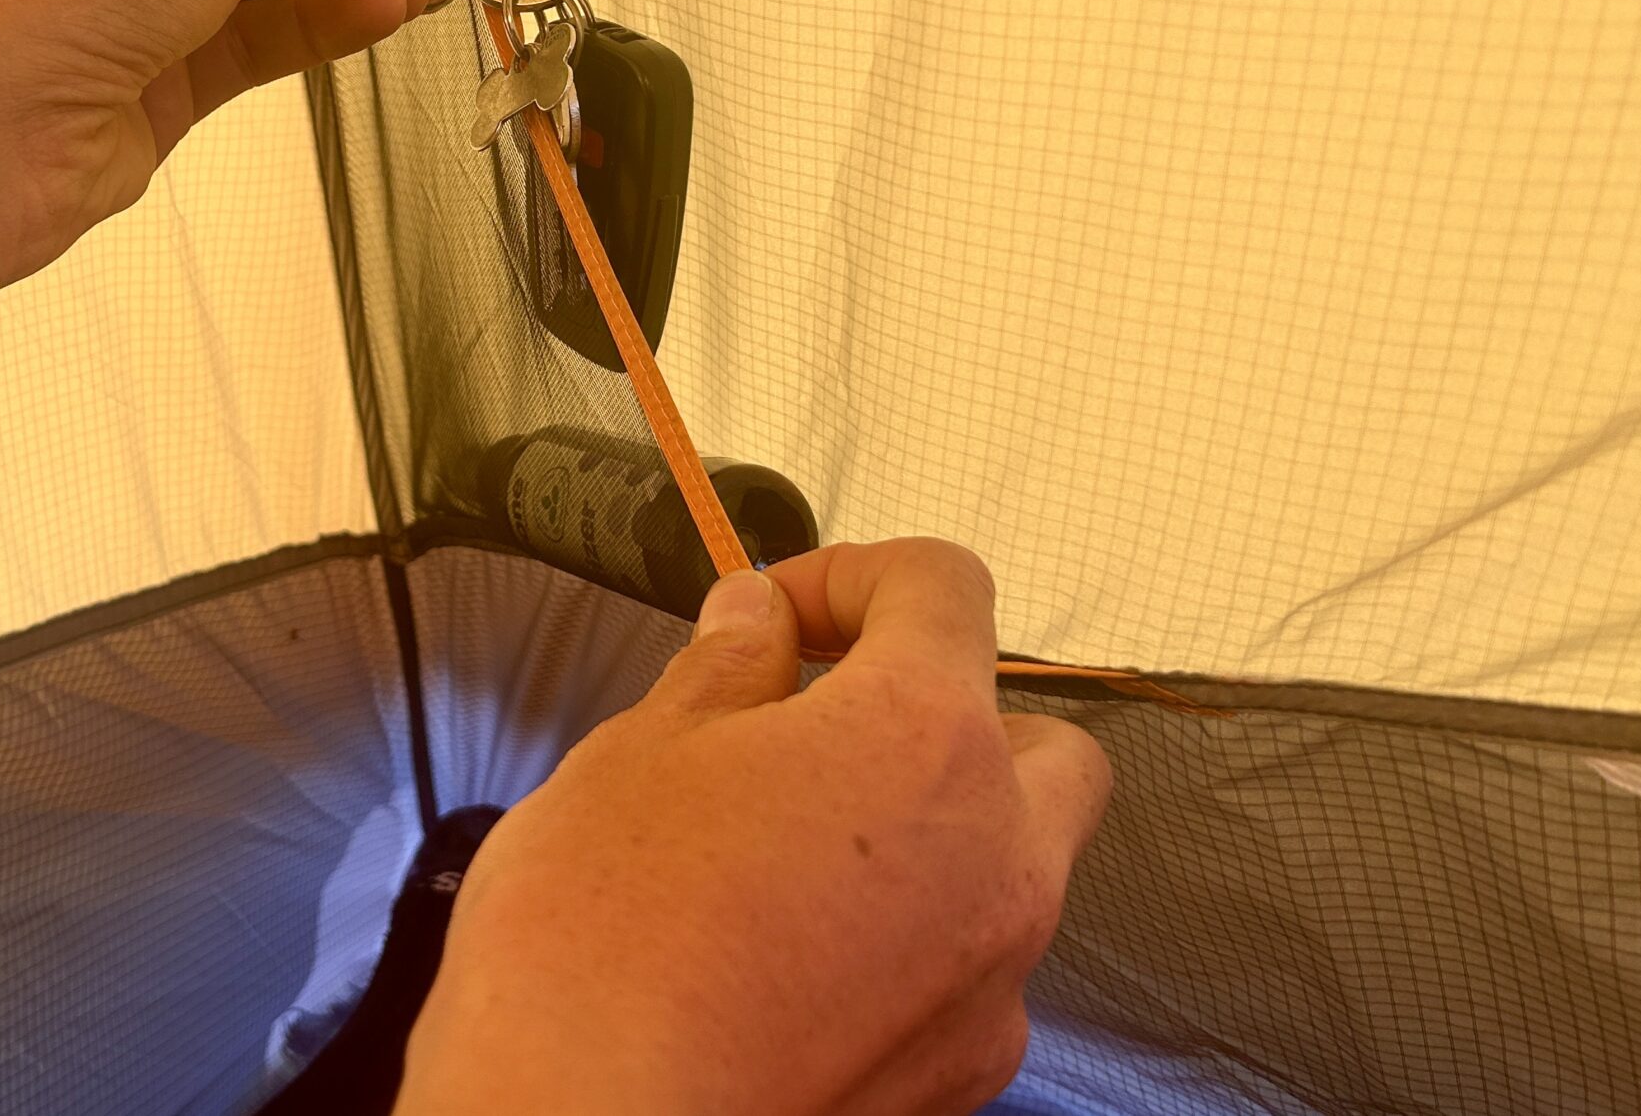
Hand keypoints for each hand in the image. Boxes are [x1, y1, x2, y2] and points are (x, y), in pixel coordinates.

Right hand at [398, 540, 1110, 1115]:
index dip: (853, 575)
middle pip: (1041, 742)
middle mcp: (997, 858)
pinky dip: (908, 941)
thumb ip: (724, 670)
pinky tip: (794, 952)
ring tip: (792, 848)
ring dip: (933, 832)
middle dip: (949, 715)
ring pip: (1014, 867)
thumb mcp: (637, 753)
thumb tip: (756, 622)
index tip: (775, 612)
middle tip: (822, 727)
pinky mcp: (956, 1078)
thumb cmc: (600, 945)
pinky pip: (970, 974)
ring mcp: (991, 982)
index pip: (947, 590)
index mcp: (923, 738)